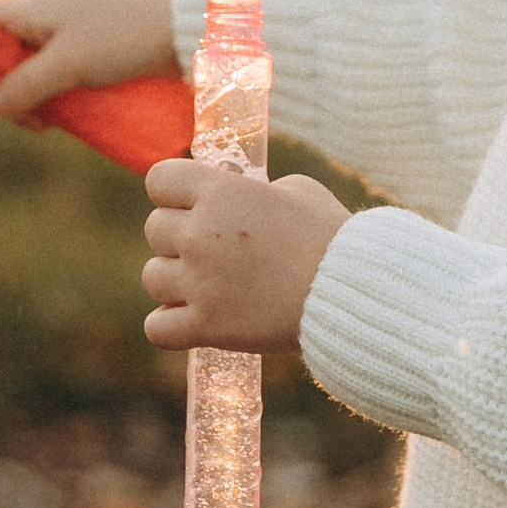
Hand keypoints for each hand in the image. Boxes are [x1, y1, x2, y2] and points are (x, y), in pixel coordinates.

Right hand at [0, 0, 175, 120]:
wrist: (183, 29)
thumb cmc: (123, 39)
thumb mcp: (69, 66)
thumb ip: (27, 85)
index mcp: (33, 7)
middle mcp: (47, 13)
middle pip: (4, 49)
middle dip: (5, 86)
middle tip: (27, 118)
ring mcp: (71, 28)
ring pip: (33, 64)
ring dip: (33, 94)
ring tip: (49, 122)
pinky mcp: (94, 45)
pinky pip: (59, 69)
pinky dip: (56, 90)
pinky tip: (68, 113)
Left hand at [142, 161, 349, 353]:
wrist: (354, 293)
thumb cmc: (331, 238)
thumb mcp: (296, 191)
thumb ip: (253, 191)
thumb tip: (233, 196)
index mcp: (221, 192)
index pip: (159, 180)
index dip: (175, 193)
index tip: (194, 206)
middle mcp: (201, 234)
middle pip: (155, 230)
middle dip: (181, 239)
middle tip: (217, 252)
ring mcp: (199, 282)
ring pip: (152, 277)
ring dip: (176, 282)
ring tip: (211, 287)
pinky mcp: (206, 326)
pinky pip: (156, 327)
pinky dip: (171, 326)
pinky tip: (195, 320)